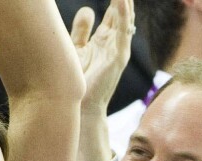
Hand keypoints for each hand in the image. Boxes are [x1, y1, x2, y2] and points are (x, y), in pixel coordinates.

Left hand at [70, 0, 133, 114]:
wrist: (81, 109)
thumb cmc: (78, 82)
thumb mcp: (76, 49)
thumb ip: (81, 30)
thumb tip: (88, 8)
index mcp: (104, 39)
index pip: (114, 11)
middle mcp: (114, 43)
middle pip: (122, 11)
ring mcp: (118, 50)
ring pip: (125, 18)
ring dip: (125, 1)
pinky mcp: (118, 58)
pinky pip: (123, 33)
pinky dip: (123, 15)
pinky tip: (121, 1)